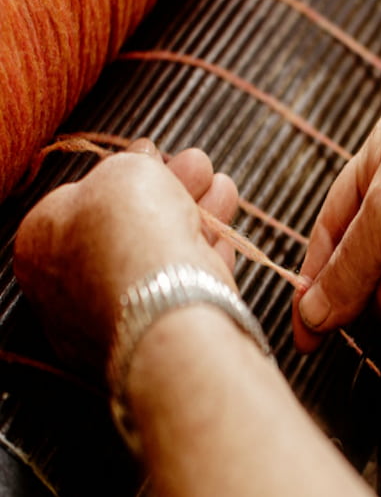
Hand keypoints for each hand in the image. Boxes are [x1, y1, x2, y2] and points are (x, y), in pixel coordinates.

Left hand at [14, 139, 237, 373]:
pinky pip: (180, 292)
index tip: (159, 155)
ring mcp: (114, 321)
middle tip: (200, 167)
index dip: (126, 173)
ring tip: (224, 189)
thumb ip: (132, 163)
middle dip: (170, 193)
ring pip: (159, 259)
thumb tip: (143, 159)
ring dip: (195, 219)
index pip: (83, 200)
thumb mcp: (127, 170)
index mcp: (40, 245)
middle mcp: (69, 290)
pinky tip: (226, 240)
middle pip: (128, 229)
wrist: (169, 308)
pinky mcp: (156, 341)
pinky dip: (204, 261)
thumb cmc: (133, 234)